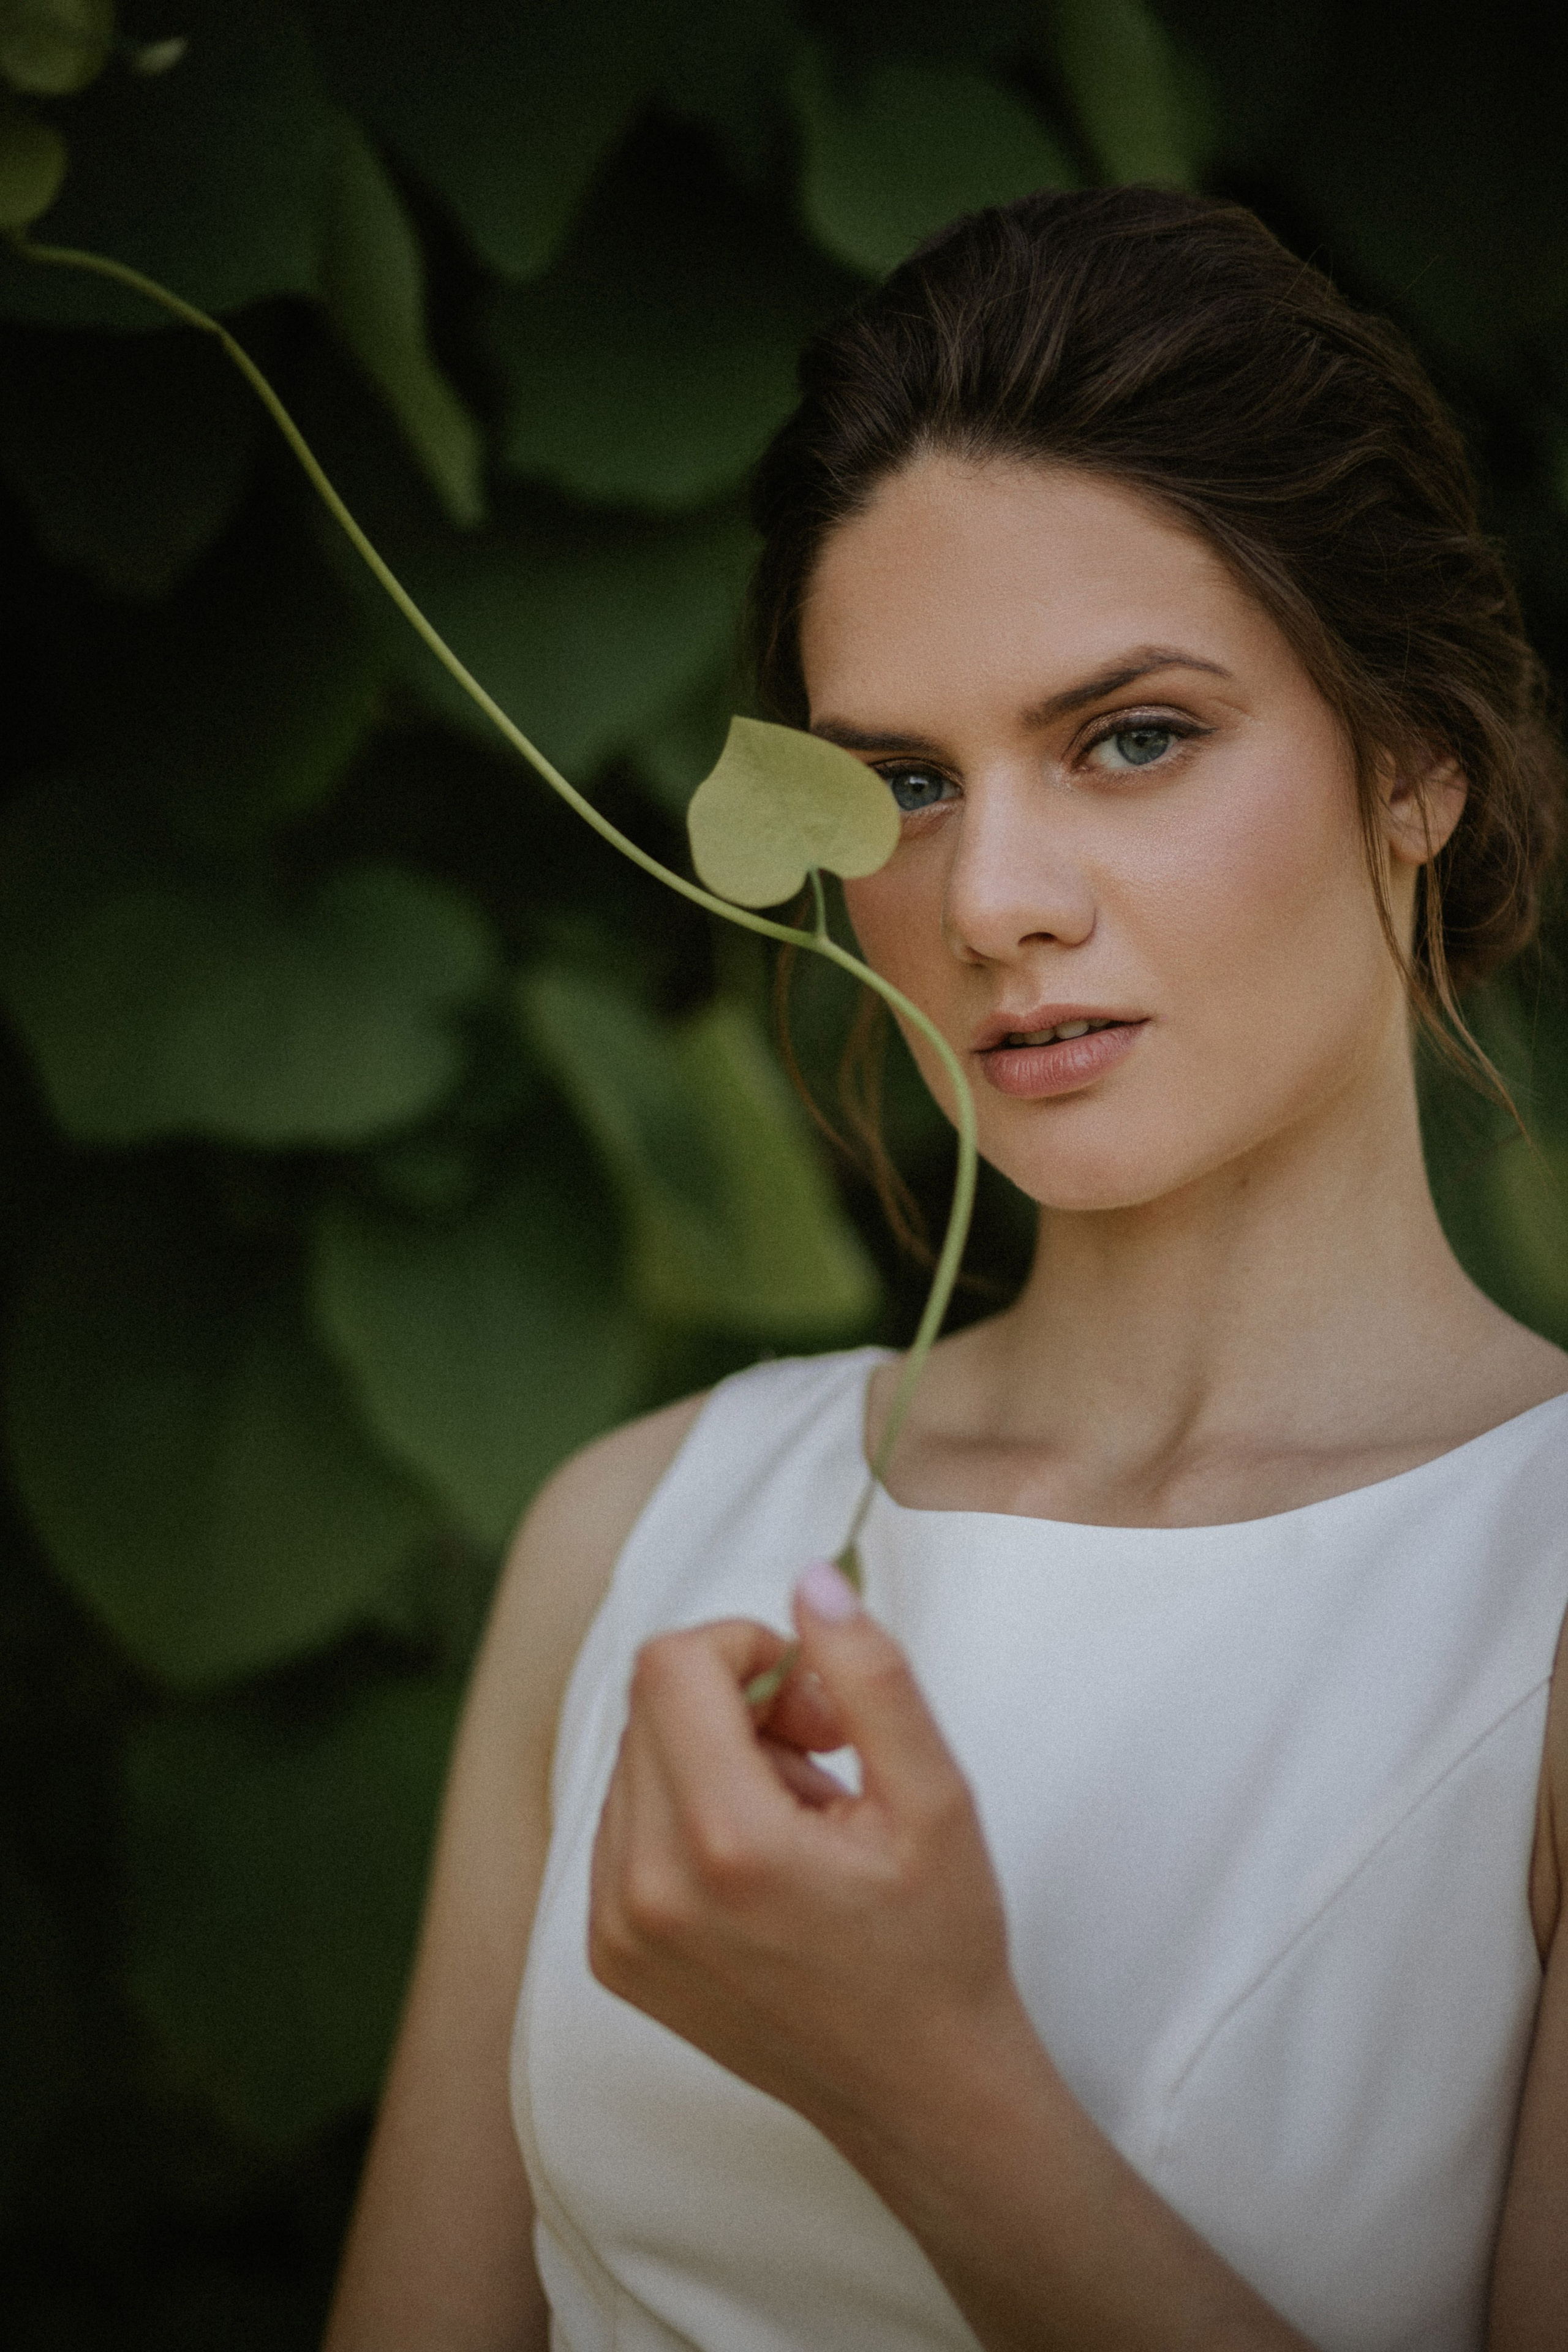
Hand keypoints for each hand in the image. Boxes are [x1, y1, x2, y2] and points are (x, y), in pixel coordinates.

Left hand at [588, 1561, 1022, 2147]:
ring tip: (797, 1822)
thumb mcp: (937, 1797)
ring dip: (710, 1758)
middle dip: (736, 1701)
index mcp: (725, 1842)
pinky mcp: (609, 1955)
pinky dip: (683, 1813)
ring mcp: (616, 1928)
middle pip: (650, 1703)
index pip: (672, 1662)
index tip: (815, 1700)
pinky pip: (621, 1823)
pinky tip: (758, 1864)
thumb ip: (870, 1676)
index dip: (747, 1646)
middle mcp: (646, 1887)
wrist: (918, 2093)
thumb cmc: (938, 1944)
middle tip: (823, 1758)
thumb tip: (809, 1581)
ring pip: (634, 1757)